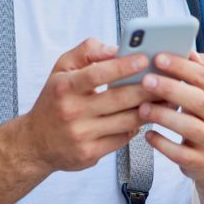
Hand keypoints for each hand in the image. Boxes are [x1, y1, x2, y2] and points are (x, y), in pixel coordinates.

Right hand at [18, 38, 154, 173]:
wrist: (34, 142)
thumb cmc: (54, 100)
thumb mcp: (61, 69)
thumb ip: (86, 51)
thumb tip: (115, 49)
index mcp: (64, 87)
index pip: (97, 74)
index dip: (123, 66)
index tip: (145, 58)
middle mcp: (72, 112)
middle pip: (118, 99)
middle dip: (147, 88)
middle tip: (168, 79)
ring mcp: (81, 135)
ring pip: (126, 121)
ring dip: (149, 109)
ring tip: (167, 98)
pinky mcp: (90, 154)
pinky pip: (122, 138)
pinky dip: (136, 126)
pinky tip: (147, 116)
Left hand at [137, 51, 203, 183]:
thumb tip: (191, 51)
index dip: (181, 66)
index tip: (158, 57)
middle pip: (198, 100)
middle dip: (171, 88)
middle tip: (146, 80)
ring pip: (190, 127)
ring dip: (164, 116)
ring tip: (142, 108)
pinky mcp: (201, 162)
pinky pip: (180, 154)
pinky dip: (163, 144)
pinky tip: (148, 134)